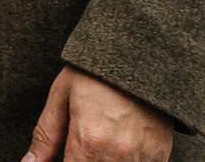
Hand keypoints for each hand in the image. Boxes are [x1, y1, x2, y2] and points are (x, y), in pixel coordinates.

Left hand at [22, 68, 172, 161]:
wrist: (140, 52)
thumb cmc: (95, 72)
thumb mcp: (62, 96)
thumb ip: (45, 136)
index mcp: (88, 139)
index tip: (66, 154)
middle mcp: (116, 153)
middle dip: (83, 160)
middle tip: (81, 144)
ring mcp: (141, 156)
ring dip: (104, 161)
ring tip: (100, 140)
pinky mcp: (159, 154)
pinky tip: (120, 145)